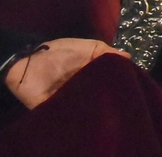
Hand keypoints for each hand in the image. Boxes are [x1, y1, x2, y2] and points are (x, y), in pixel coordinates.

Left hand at [5, 38, 127, 108]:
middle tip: (121, 98)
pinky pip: (66, 115)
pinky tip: (84, 110)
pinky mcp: (53, 110)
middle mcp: (82, 91)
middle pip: (99, 97)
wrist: (28, 59)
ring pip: (85, 107)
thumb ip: (106, 52)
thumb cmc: (60, 52)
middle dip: (109, 97)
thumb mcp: (88, 47)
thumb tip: (129, 58)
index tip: (133, 86)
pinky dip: (73, 114)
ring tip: (105, 104)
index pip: (109, 84)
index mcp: (91, 77)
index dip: (120, 84)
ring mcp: (68, 101)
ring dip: (94, 106)